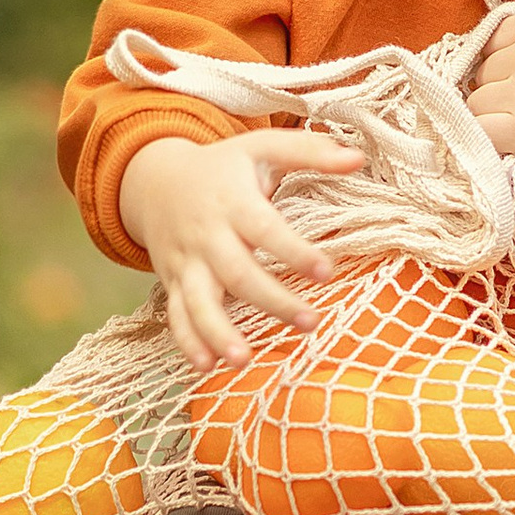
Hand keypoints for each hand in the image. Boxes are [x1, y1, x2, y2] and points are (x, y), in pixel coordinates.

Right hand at [120, 127, 366, 370]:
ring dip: (218, 332)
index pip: (264, 229)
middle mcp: (207, 235)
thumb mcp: (261, 148)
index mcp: (232, 201)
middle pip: (236, 273)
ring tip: (243, 361)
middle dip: (272, 301)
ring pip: (198, 301)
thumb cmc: (223, 167)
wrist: (155, 180)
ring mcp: (186, 262)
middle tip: (311, 322)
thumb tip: (359, 158)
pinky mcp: (173, 283)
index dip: (293, 251)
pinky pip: (176, 316)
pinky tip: (206, 366)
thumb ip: (310, 151)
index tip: (326, 272)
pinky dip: (188, 341)